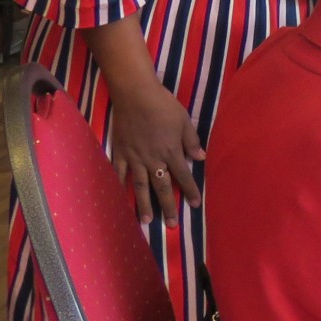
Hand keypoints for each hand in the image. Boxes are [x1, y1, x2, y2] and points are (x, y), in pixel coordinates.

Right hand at [109, 78, 204, 227]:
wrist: (135, 94)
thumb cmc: (163, 105)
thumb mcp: (184, 121)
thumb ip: (191, 141)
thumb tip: (201, 158)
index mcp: (171, 151)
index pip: (183, 176)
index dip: (190, 191)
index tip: (195, 205)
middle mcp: (153, 159)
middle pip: (162, 187)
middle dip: (168, 207)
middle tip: (171, 225)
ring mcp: (134, 157)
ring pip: (140, 186)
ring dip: (144, 205)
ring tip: (147, 221)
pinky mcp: (120, 152)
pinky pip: (119, 174)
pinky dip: (119, 187)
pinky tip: (119, 200)